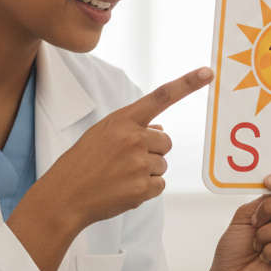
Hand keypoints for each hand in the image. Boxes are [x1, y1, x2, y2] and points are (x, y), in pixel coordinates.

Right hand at [49, 66, 214, 229]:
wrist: (63, 197)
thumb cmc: (80, 164)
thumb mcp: (101, 134)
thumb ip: (131, 128)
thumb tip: (160, 129)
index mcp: (122, 120)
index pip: (161, 96)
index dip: (187, 83)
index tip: (207, 72)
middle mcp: (134, 138)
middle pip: (165, 142)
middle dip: (152, 152)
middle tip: (125, 162)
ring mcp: (139, 163)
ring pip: (162, 165)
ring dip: (147, 172)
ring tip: (119, 176)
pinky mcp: (142, 187)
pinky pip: (159, 185)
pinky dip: (146, 190)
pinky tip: (123, 189)